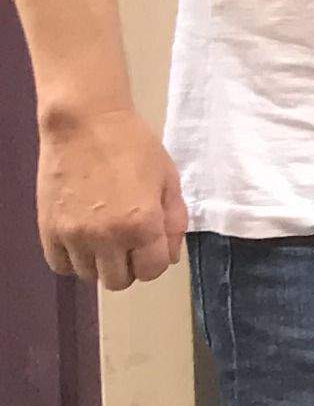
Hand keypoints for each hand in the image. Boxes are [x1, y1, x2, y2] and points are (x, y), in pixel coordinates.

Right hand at [39, 109, 186, 289]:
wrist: (84, 124)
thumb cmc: (133, 146)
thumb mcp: (168, 179)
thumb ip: (174, 221)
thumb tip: (170, 256)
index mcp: (141, 224)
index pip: (152, 271)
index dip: (156, 261)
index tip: (152, 244)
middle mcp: (106, 238)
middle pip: (119, 281)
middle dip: (129, 265)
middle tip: (129, 241)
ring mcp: (73, 237)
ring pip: (89, 276)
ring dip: (101, 262)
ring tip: (104, 235)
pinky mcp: (48, 232)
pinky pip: (61, 266)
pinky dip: (74, 259)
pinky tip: (82, 238)